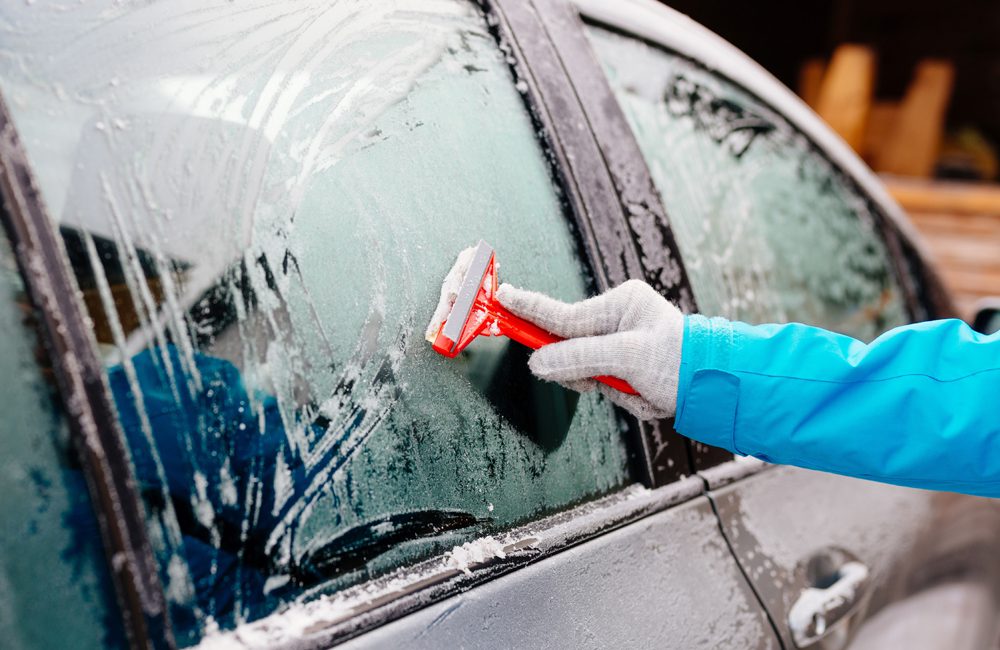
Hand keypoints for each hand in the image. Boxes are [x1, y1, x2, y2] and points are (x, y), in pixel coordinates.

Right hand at [496, 280, 683, 419]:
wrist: (716, 387)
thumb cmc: (679, 362)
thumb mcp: (626, 358)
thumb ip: (578, 358)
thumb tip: (538, 362)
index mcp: (621, 304)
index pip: (562, 313)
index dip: (528, 309)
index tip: (500, 298)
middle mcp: (618, 319)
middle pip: (571, 347)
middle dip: (584, 370)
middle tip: (602, 378)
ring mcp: (622, 343)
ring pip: (586, 370)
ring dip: (608, 386)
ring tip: (638, 388)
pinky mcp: (626, 366)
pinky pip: (604, 383)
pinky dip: (620, 394)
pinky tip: (644, 394)